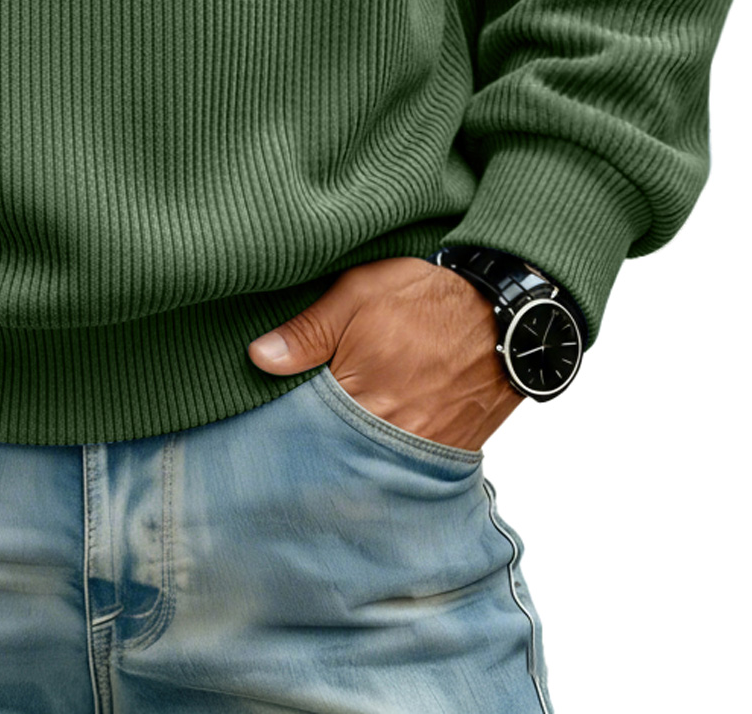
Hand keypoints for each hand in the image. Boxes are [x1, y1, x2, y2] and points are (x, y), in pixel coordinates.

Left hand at [246, 256, 522, 451]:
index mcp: (357, 390)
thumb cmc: (428, 298)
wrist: (505, 315)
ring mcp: (417, 447)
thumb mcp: (358, 295)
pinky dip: (381, 461)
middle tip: (280, 452)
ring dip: (343, 457)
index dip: (280, 421)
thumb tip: (258, 358)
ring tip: (320, 452)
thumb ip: (307, 331)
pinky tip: (364, 452)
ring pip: (364, 465)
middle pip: (331, 452)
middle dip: (308, 448)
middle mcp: (386, 430)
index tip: (259, 423)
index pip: (301, 423)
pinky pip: (401, 468)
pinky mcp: (444, 454)